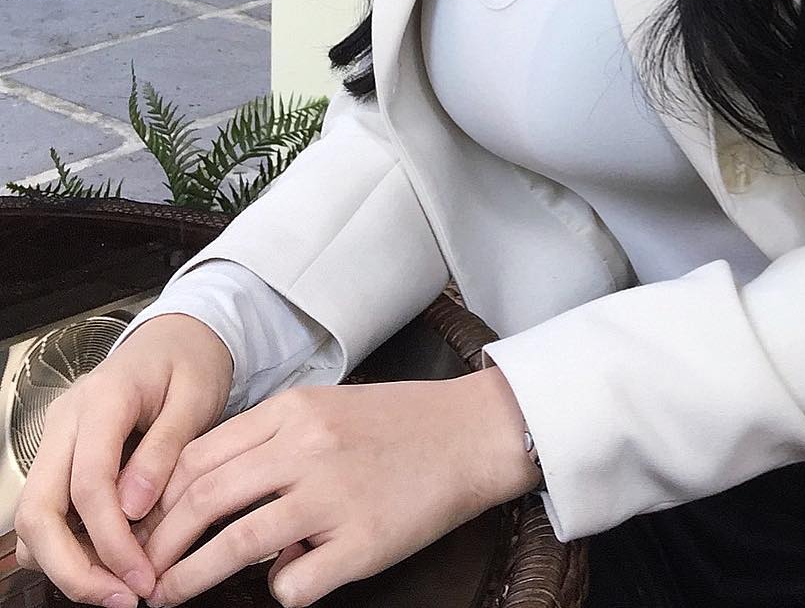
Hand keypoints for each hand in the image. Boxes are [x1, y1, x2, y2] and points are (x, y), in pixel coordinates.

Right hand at [12, 312, 234, 607]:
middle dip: (73, 568)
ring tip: (120, 588)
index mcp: (102, 399)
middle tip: (123, 599)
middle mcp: (65, 422)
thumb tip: (133, 509)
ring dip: (67, 564)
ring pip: (33, 521)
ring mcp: (56, 441)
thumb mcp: (196, 396)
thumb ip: (165, 449)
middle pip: (38, 512)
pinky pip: (48, 515)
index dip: (111, 540)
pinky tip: (111, 562)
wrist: (179, 337)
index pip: (88, 484)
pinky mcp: (59, 458)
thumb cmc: (191, 363)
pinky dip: (69, 548)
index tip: (142, 576)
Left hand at [131, 369, 531, 606]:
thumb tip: (210, 495)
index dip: (157, 500)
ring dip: (189, 578)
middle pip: (203, 500)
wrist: (471, 435)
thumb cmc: (397, 424)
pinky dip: (278, 590)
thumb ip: (271, 441)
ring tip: (167, 597)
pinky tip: (290, 580)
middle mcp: (307, 448)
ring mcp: (333, 496)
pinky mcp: (361, 543)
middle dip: (158, 545)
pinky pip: (292, 583)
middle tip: (141, 573)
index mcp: (294, 411)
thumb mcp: (327, 409)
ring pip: (234, 545)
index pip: (198, 456)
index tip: (139, 528)